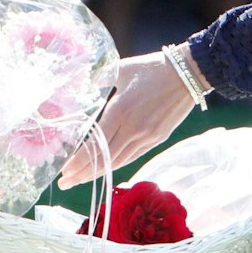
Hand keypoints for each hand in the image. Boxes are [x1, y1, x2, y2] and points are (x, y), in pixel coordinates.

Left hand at [56, 53, 193, 187]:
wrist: (187, 73)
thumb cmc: (152, 68)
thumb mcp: (121, 69)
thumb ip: (100, 80)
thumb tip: (82, 87)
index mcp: (120, 110)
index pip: (95, 144)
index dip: (78, 161)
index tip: (64, 172)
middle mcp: (133, 128)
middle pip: (104, 159)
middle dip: (82, 174)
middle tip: (65, 183)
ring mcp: (147, 136)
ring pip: (119, 161)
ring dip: (99, 173)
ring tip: (81, 179)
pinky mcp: (158, 138)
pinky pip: (133, 156)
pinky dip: (117, 164)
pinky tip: (107, 168)